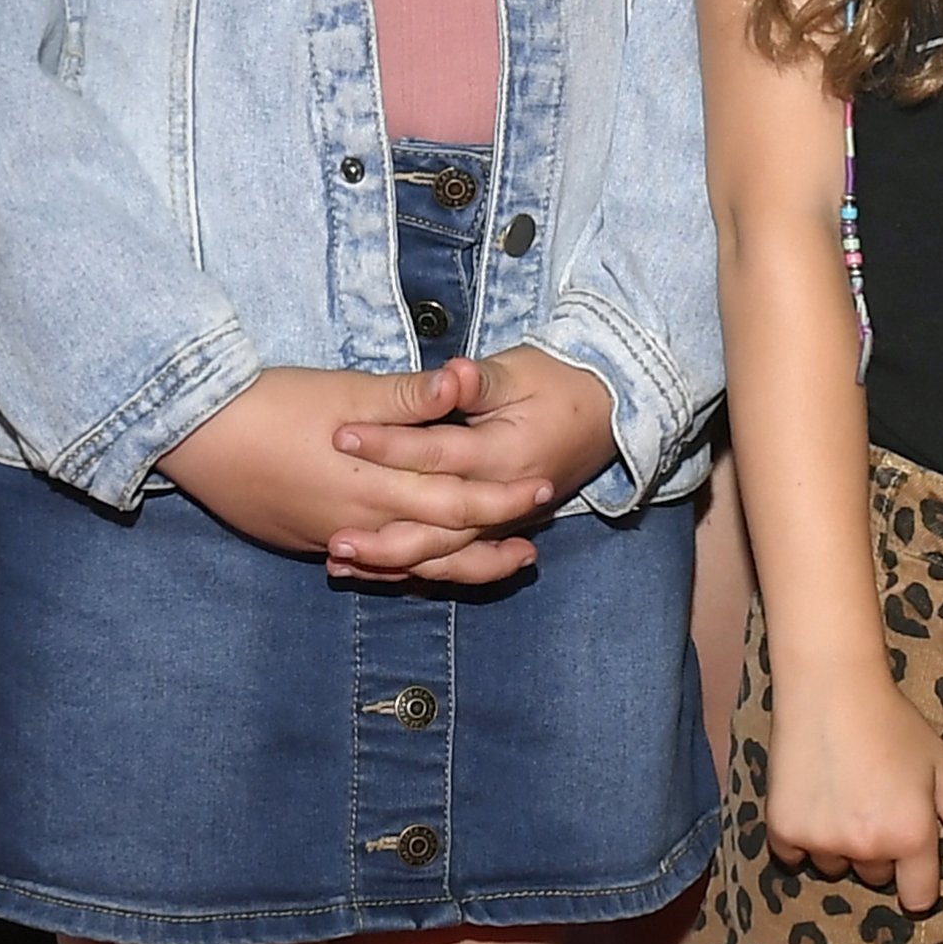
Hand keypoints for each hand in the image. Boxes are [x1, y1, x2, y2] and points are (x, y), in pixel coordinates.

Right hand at [158, 363, 540, 589]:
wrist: (198, 435)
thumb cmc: (273, 404)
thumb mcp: (347, 391)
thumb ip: (409, 398)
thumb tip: (462, 384)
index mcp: (380, 482)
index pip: (460, 501)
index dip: (505, 499)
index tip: (543, 492)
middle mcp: (363, 521)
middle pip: (443, 544)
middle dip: (492, 544)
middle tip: (533, 545)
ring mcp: (334, 537)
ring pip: (410, 565)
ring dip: (456, 566)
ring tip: (493, 564)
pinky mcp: (308, 541)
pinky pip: (371, 567)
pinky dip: (404, 570)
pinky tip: (417, 567)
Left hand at [323, 348, 618, 581]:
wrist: (610, 411)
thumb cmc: (559, 382)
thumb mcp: (519, 371)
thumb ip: (480, 380)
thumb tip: (454, 373)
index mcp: (502, 455)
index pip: (434, 454)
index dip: (387, 445)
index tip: (340, 437)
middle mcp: (501, 497)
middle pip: (436, 526)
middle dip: (383, 535)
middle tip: (332, 536)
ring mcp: (503, 520)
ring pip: (444, 555)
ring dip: (394, 563)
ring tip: (342, 563)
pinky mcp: (500, 528)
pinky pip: (458, 561)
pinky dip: (418, 570)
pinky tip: (376, 572)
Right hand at [757, 663, 942, 915]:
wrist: (830, 687)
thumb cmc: (893, 723)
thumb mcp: (941, 766)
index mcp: (910, 836)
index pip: (917, 898)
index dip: (917, 880)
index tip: (909, 856)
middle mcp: (866, 847)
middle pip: (875, 877)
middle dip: (878, 849)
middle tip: (873, 799)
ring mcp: (821, 841)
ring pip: (835, 865)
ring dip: (839, 843)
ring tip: (841, 792)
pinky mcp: (783, 829)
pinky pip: (794, 855)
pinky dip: (802, 836)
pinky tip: (812, 796)